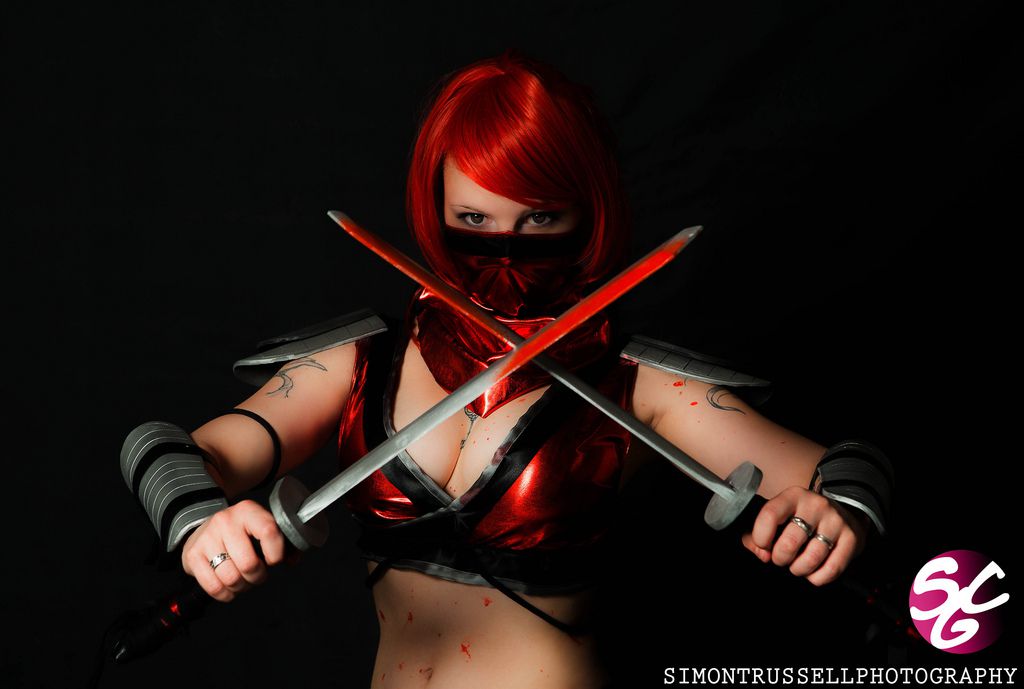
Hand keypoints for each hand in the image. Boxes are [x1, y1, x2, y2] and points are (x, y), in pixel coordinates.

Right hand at [181, 500, 286, 601]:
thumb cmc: (241, 532)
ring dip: (242, 587)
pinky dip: (225, 594)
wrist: (205, 527)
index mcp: (248, 511)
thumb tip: (292, 561)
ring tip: (243, 580)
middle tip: (257, 574)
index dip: (276, 553)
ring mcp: (207, 538)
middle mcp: (225, 521)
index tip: (274, 561)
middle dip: (258, 577)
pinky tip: (229, 588)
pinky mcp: (193, 555)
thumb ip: (284, 543)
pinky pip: (213, 587)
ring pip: (231, 578)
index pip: (269, 532)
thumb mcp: (262, 527)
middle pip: (248, 563)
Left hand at [741, 486, 867, 585]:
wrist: (845, 513)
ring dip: (798, 570)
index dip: (761, 537)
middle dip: (780, 558)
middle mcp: (815, 505)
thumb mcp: (780, 516)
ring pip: (811, 559)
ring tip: (796, 566)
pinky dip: (817, 578)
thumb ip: (758, 534)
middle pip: (790, 542)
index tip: (763, 546)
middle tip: (781, 559)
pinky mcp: (851, 539)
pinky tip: (813, 572)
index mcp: (793, 496)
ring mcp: (835, 521)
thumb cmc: (803, 518)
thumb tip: (762, 555)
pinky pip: (831, 569)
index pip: (769, 515)